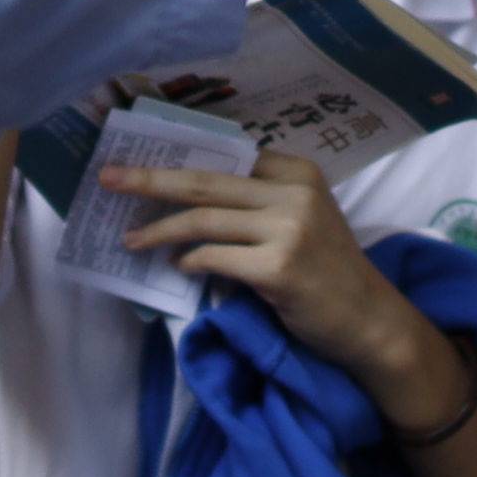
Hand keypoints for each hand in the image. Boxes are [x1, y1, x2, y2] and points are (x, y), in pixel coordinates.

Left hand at [109, 150, 461, 421]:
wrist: (369, 321)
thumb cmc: (327, 272)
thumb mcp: (302, 219)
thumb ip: (258, 201)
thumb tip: (187, 196)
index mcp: (297, 171)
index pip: (225, 155)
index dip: (178, 156)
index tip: (139, 160)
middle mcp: (294, 193)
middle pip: (204, 181)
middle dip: (149, 179)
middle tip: (107, 179)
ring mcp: (287, 230)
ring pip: (202, 220)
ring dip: (158, 230)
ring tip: (129, 240)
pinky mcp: (277, 268)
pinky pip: (214, 258)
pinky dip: (188, 261)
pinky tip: (177, 266)